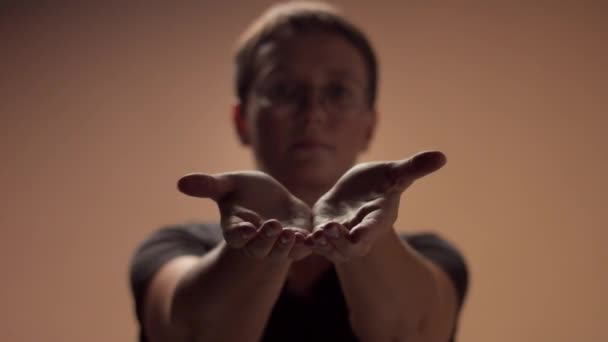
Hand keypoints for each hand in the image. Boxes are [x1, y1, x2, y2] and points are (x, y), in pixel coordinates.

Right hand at [177, 171, 312, 260]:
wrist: (273, 199)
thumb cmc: (247, 191)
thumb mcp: (229, 184)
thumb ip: (208, 185)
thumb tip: (180, 182)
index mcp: (237, 229)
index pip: (235, 236)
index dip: (240, 234)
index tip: (245, 229)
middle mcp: (256, 242)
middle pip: (259, 248)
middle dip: (265, 239)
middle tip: (273, 226)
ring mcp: (278, 246)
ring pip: (281, 252)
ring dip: (286, 245)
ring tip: (292, 233)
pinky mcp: (298, 243)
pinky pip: (303, 249)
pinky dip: (307, 245)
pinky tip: (313, 237)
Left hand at [308, 151, 446, 262]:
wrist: (356, 193)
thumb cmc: (379, 182)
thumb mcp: (394, 173)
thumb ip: (414, 167)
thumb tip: (442, 156)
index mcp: (377, 218)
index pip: (374, 227)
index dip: (367, 231)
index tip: (360, 235)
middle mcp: (359, 231)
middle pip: (351, 245)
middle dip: (341, 241)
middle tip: (330, 231)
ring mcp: (339, 235)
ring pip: (330, 247)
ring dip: (323, 243)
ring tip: (314, 235)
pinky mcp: (320, 232)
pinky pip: (313, 242)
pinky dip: (305, 241)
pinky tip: (293, 236)